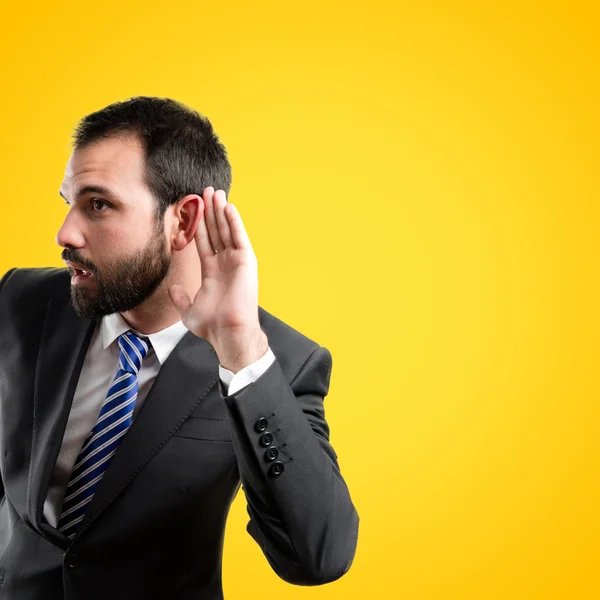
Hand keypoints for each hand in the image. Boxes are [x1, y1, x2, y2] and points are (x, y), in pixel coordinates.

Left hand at [168, 187, 267, 372]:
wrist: (227, 332)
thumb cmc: (212, 325)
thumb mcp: (188, 310)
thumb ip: (180, 297)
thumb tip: (173, 288)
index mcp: (212, 272)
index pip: (204, 241)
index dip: (199, 224)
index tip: (195, 208)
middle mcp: (225, 263)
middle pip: (216, 231)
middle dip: (210, 211)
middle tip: (206, 191)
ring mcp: (236, 261)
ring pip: (227, 230)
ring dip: (221, 211)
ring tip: (215, 192)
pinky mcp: (246, 261)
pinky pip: (239, 237)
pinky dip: (234, 221)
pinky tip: (228, 207)